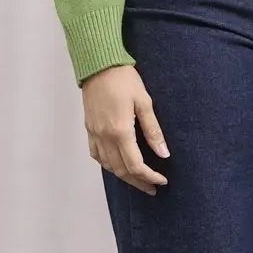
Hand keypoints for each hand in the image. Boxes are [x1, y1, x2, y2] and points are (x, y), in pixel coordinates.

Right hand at [82, 63, 170, 194]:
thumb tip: (164, 154)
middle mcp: (105, 137)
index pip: (135, 166)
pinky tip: (117, 165)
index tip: (162, 181)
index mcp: (120, 132)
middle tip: (153, 187)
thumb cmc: (123, 79)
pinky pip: (96, 155)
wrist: (99, 65)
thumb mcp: (145, 102)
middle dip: (138, 182)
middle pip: (121, 170)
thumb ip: (153, 131)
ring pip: (108, 166)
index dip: (149, 177)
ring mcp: (94, 134)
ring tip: (139, 180)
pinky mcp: (89, 129)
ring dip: (124, 176)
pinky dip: (108, 165)